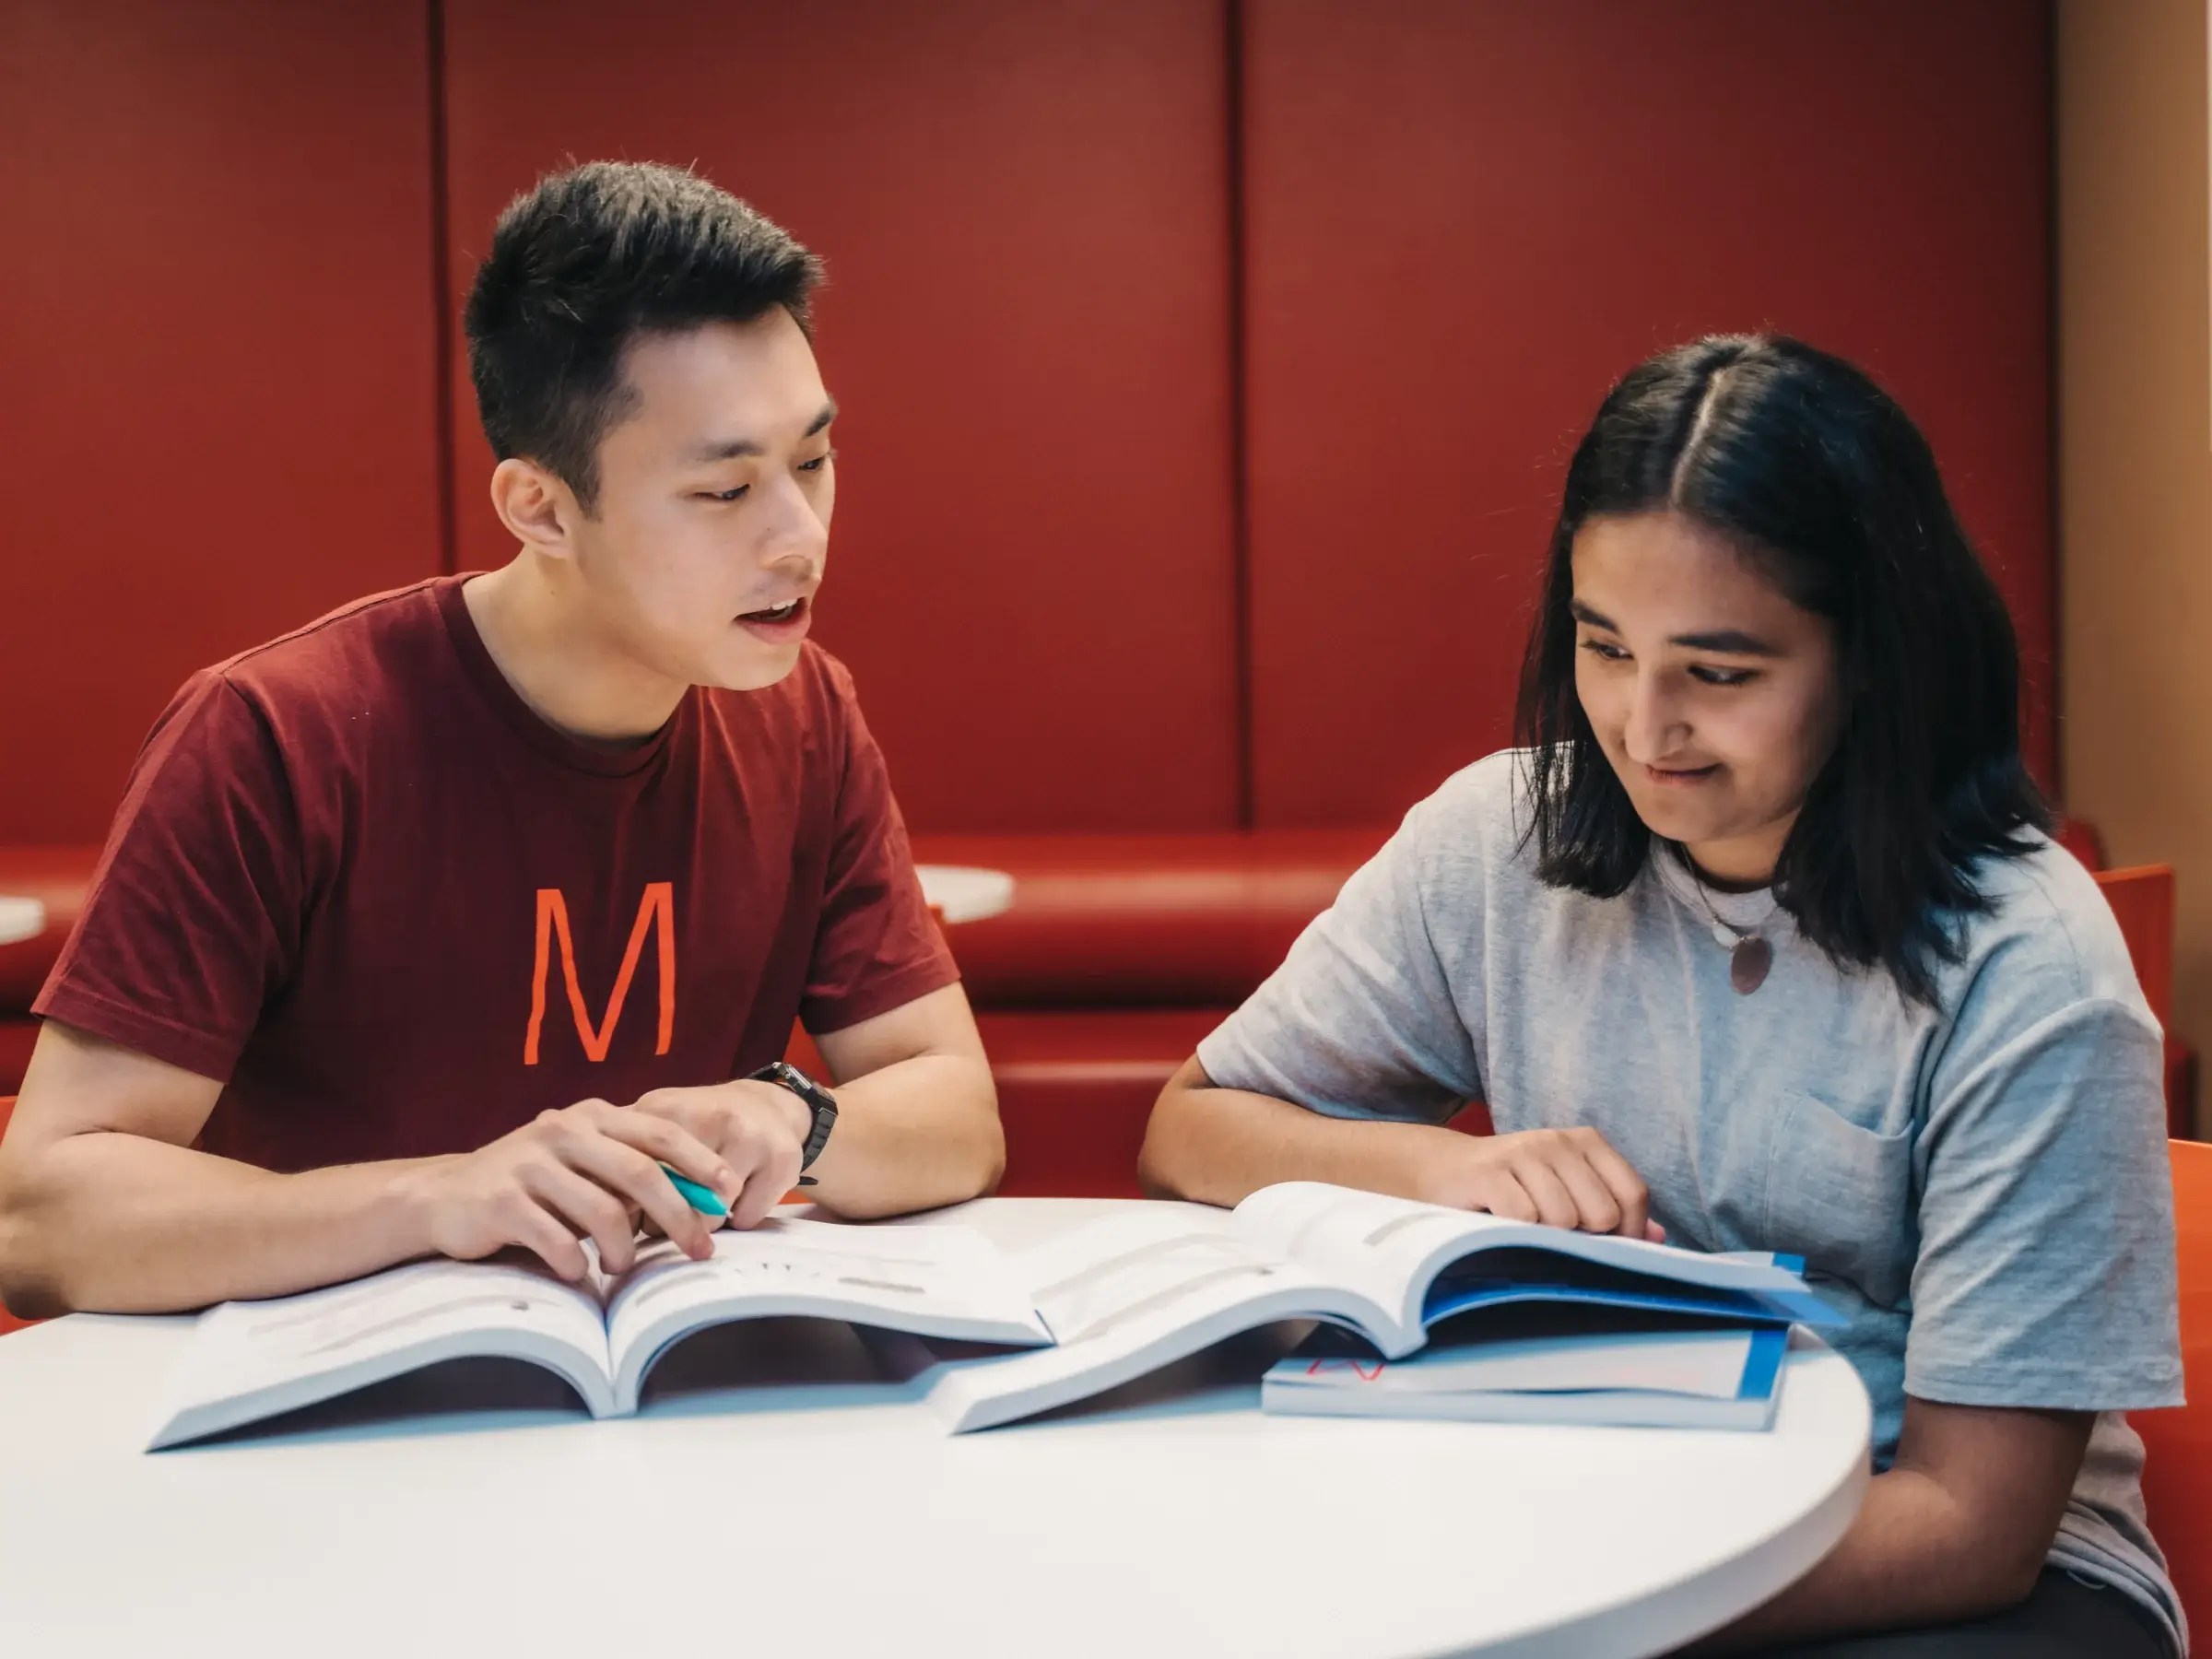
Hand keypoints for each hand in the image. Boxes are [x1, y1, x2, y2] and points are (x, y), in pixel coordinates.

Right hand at [403, 1098, 736, 1280]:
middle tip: (701, 1248)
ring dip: (623, 1249)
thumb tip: (700, 1198)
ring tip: (620, 1266)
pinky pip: (557, 1240)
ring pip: (603, 1212)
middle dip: (680, 1215)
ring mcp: (530, 1164)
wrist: (445, 1198)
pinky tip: (576, 1273)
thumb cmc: (532, 1186)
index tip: (730, 1190)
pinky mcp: (502, 1201)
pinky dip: (575, 1263)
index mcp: (592, 1116)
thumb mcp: (583, 1163)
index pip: (661, 1132)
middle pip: (641, 1173)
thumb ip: (629, 1171)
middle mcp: (564, 1132)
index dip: (701, 1161)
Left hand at [628, 1079, 811, 1230]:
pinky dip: (741, 1221)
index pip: (632, 1179)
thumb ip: (626, 1162)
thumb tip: (596, 1216)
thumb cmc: (701, 1126)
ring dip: (707, 1225)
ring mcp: (747, 1135)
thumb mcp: (657, 1128)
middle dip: (669, 1219)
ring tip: (710, 1204)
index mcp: (663, 1109)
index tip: (632, 1216)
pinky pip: (746, 1219)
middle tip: (676, 1212)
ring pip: (711, 1217)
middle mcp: (707, 1115)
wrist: (767, 1105)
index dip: (629, 1206)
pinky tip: (742, 1198)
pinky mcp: (780, 1157)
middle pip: (671, 1202)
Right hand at [1421, 1127, 1662, 1240]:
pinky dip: (1515, 1232)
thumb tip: (1658, 1238)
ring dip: (1544, 1236)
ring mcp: (1522, 1152)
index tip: (1604, 1247)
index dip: (1627, 1232)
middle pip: (1602, 1212)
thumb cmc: (1513, 1189)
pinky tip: (1500, 1223)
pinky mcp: (1489, 1171)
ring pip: (1563, 1219)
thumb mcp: (1565, 1191)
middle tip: (1552, 1233)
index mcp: (1586, 1142)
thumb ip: (1611, 1210)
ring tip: (1523, 1226)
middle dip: (1582, 1236)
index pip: (1633, 1194)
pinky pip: (1524, 1218)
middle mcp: (1557, 1140)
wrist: (1441, 1172)